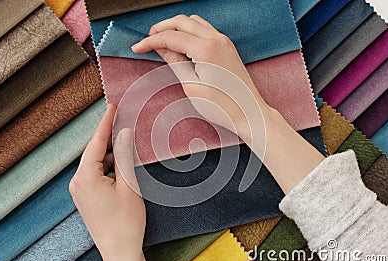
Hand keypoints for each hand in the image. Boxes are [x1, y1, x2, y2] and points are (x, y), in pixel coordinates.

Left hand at [69, 105, 146, 260]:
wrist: (120, 250)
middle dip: (112, 141)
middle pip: (96, 152)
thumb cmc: (125, 222)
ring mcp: (81, 190)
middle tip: (126, 126)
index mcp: (85, 177)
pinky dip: (111, 169)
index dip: (106, 123)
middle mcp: (78, 182)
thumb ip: (125, 156)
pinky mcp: (86, 196)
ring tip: (130, 157)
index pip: (96, 143)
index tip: (112, 107)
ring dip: (114, 158)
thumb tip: (124, 134)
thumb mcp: (129, 185)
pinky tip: (124, 171)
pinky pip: (98, 174)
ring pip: (98, 163)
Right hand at [131, 14, 273, 144]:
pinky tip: (181, 43)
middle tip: (147, 40)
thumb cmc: (223, 105)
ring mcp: (224, 41)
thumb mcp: (192, 86)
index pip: (171, 37)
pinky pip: (204, 30)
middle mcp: (217, 39)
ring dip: (176, 27)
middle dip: (161, 28)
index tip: (138, 47)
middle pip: (181, 21)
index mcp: (207, 49)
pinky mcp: (227, 47)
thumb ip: (175, 62)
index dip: (150, 41)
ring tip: (162, 40)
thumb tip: (161, 48)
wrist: (249, 113)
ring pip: (194, 22)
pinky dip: (189, 31)